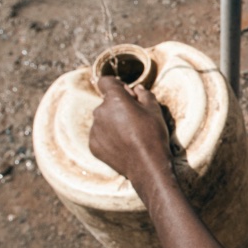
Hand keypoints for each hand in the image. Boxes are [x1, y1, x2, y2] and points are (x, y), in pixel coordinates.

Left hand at [88, 76, 175, 194]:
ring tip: (129, 135)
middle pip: (106, 103)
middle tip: (134, 119)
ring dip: (112, 123)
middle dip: (117, 107)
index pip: (105, 81)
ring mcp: (95, 129)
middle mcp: (100, 111)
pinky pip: (99, 135)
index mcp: (115, 99)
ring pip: (102, 120)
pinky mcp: (93, 144)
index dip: (116, 85)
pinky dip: (108, 138)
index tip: (125, 93)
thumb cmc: (153, 135)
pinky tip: (122, 145)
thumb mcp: (155, 110)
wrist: (147, 165)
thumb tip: (137, 89)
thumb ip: (144, 94)